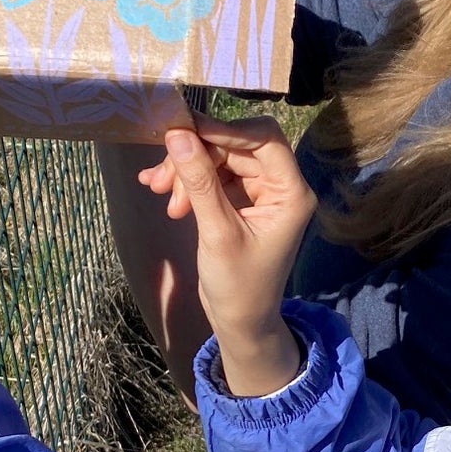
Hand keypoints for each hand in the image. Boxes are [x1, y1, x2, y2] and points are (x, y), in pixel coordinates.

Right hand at [140, 112, 315, 396]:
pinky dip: (186, 182)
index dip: (223, 130)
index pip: (263, 139)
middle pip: (235, 147)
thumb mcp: (217, 232)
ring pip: (218, 160)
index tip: (183, 132)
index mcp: (290, 192)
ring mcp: (258, 192)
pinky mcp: (238, 200)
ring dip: (186, 171)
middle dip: (196, 157)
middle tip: (162, 177)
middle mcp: (279, 186)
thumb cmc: (239, 285)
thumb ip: (199, 181)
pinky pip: (211, 176)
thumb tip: (178, 135)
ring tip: (159, 193)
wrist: (240, 321)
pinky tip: (160, 192)